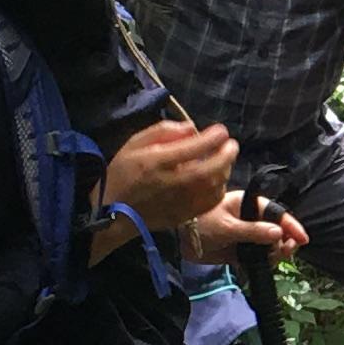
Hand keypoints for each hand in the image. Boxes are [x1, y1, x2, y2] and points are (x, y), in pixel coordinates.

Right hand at [100, 119, 240, 233]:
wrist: (110, 211)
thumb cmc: (122, 173)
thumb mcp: (134, 143)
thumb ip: (163, 132)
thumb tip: (192, 128)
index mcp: (157, 162)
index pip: (193, 148)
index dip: (212, 138)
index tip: (221, 131)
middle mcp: (171, 183)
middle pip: (210, 170)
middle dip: (227, 155)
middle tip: (232, 145)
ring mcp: (179, 202)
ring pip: (214, 187)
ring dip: (225, 171)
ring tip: (225, 160)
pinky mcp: (183, 216)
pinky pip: (209, 202)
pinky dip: (219, 189)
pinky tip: (218, 180)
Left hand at [180, 191, 306, 258]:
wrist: (178, 240)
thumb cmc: (201, 222)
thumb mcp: (226, 227)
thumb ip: (252, 231)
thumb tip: (278, 234)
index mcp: (248, 205)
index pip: (276, 213)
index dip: (291, 225)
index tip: (302, 239)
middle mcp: (251, 219)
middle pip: (278, 231)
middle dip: (284, 242)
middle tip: (283, 252)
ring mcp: (247, 236)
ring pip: (270, 246)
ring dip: (274, 254)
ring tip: (268, 259)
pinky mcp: (240, 251)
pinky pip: (258, 257)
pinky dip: (263, 262)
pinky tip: (260, 265)